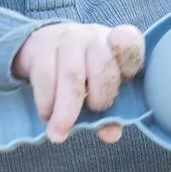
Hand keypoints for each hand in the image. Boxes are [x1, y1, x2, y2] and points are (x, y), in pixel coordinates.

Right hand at [13, 23, 143, 143]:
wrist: (40, 48)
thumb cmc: (81, 72)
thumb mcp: (99, 89)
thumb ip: (109, 113)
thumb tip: (111, 134)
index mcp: (116, 46)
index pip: (130, 43)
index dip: (130, 58)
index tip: (126, 77)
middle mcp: (94, 38)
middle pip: (102, 66)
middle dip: (100, 98)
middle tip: (94, 113)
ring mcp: (67, 39)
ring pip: (72, 75)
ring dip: (66, 110)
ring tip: (59, 134)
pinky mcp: (40, 46)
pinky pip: (45, 77)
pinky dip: (46, 102)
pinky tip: (46, 116)